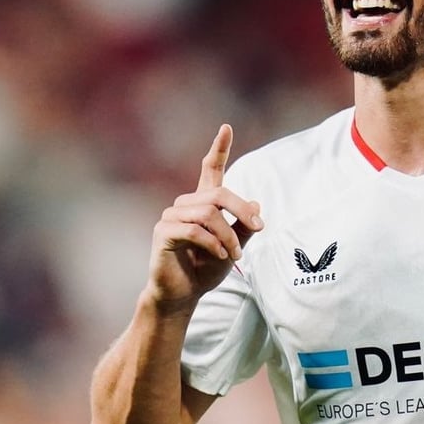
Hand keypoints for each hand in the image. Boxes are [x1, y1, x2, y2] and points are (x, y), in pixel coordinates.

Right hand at [146, 124, 263, 313]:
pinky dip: (212, 243)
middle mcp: (185, 205)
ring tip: (235, 254)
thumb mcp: (234, 247)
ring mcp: (171, 217)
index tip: (226, 128)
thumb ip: (244, 227)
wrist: (183, 295)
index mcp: (202, 204)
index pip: (210, 170)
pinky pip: (193, 230)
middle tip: (259, 227)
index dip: (219, 149)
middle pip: (218, 194)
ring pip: (208, 213)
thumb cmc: (205, 270)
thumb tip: (255, 202)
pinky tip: (221, 255)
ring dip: (228, 235)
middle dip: (242, 210)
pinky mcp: (163, 233)